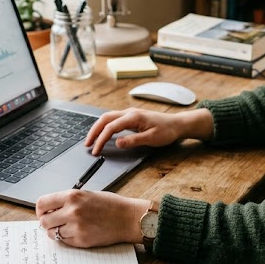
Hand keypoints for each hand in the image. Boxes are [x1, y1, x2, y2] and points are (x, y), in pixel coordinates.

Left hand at [35, 189, 149, 247]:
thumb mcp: (86, 195)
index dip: (40, 210)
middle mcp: (72, 211)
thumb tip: (48, 210)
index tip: (44, 212)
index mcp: (72, 196)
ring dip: (56, 231)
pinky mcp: (81, 240)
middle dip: (47, 222)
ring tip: (67, 227)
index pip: (42, 203)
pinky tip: (77, 232)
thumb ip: (67, 201)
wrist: (127, 218)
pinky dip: (67, 238)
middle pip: (44, 221)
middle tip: (54, 222)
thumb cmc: (109, 205)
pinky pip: (64, 241)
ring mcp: (76, 227)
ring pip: (52, 233)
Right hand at [84, 107, 214, 155]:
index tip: (96, 150)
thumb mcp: (152, 138)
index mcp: (133, 117)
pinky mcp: (131, 116)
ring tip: (92, 140)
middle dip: (94, 131)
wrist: (177, 124)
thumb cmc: (167, 131)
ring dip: (98, 128)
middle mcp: (129, 112)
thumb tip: (117, 143)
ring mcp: (130, 113)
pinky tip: (103, 133)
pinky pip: (113, 119)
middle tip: (87, 145)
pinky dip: (105, 126)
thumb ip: (133, 140)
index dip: (101, 139)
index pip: (111, 127)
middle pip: (105, 119)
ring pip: (108, 117)